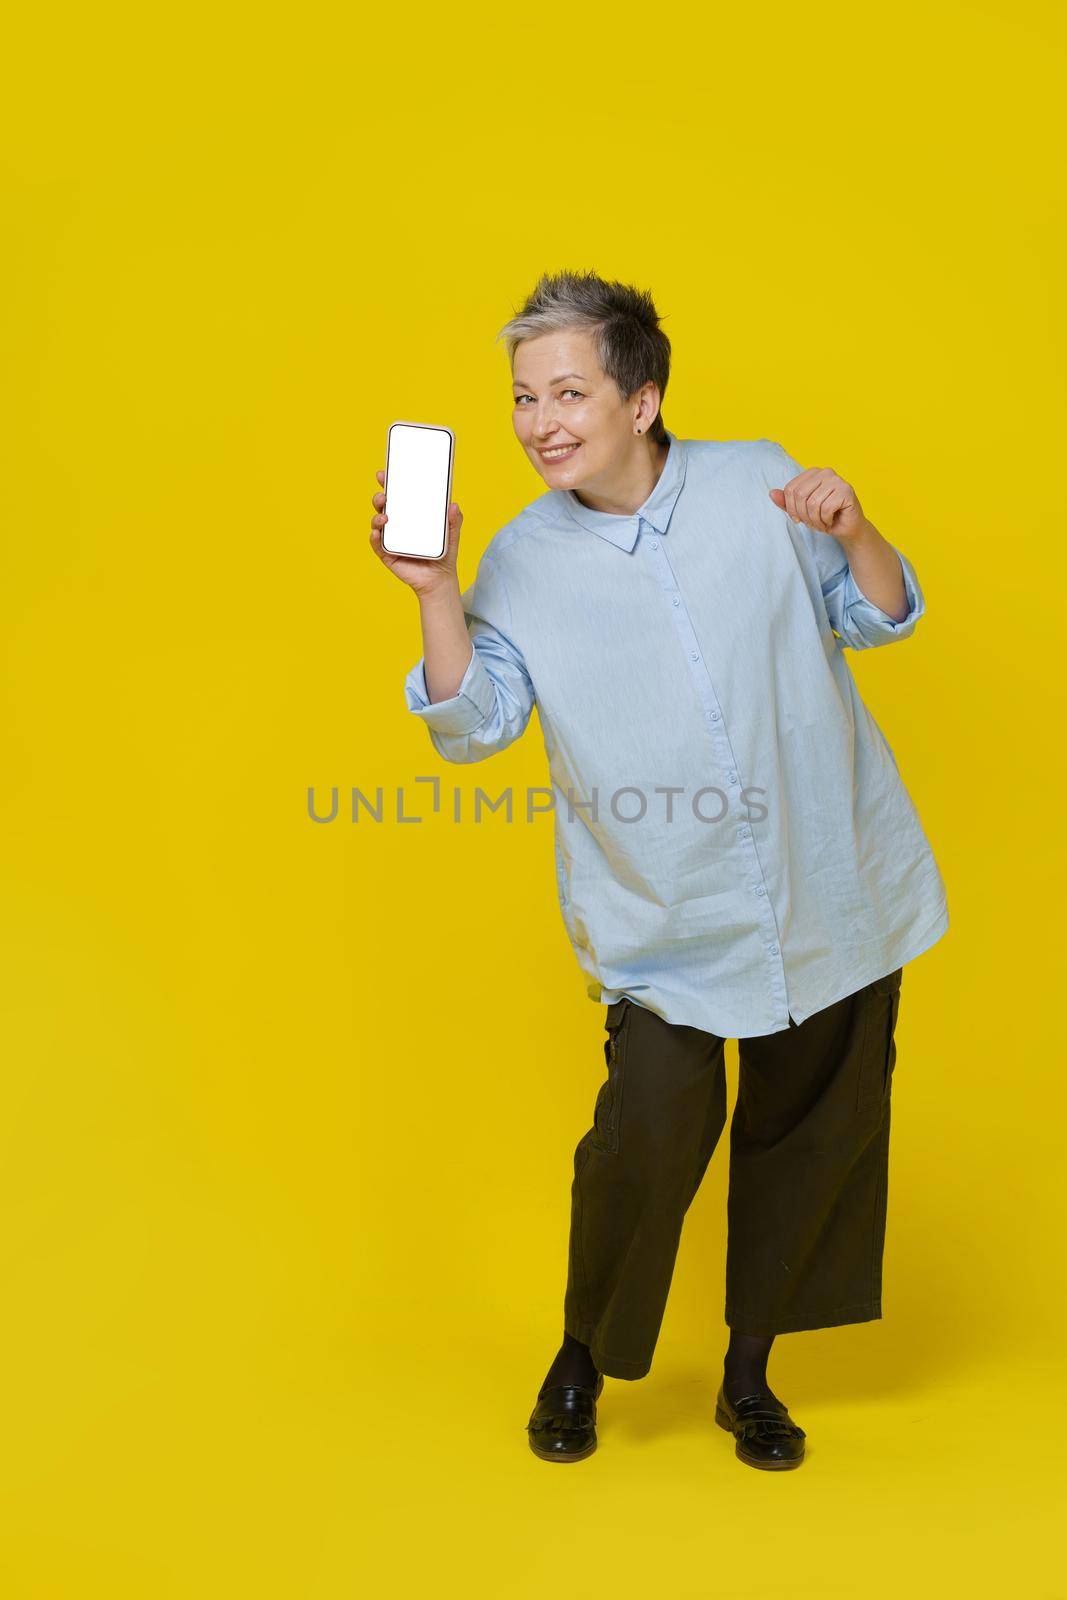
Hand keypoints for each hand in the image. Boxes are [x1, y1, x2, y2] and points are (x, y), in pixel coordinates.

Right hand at [369, 469, 462, 596]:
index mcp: (410, 516)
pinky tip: (376, 533)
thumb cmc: (443, 554)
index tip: (384, 474)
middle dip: (379, 498)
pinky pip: (377, 545)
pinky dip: (374, 538)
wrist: (439, 580)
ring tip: (384, 517)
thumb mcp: (451, 535)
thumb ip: (454, 520)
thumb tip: (454, 506)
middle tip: (384, 496)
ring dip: (376, 517)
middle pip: (383, 507)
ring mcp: (390, 539)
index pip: (397, 496)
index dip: (389, 484)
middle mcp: (397, 525)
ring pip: (377, 523)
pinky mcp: (387, 554)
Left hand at [768, 465, 868, 542]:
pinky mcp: (846, 491)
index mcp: (813, 473)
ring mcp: (837, 480)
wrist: (847, 528)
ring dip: (815, 520)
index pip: (790, 489)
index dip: (791, 509)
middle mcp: (825, 472)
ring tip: (822, 523)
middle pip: (800, 495)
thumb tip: (771, 493)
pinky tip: (831, 521)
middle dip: (803, 515)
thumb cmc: (824, 517)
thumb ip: (786, 502)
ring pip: (813, 503)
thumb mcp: (801, 510)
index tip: (798, 519)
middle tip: (812, 523)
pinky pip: (826, 509)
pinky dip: (825, 521)